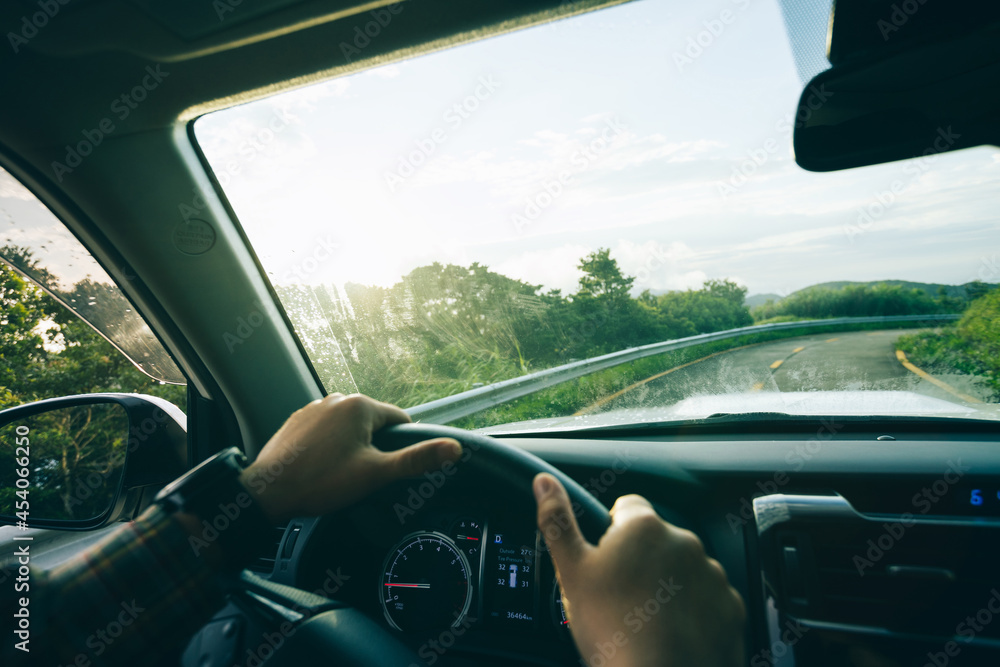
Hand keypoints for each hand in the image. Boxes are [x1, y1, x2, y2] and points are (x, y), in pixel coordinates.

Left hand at [240, 393, 461, 522]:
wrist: (268, 491)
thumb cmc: (321, 482)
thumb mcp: (375, 474)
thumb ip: (416, 460)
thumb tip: (455, 449)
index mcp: (360, 406)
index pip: (400, 421)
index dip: (401, 447)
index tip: (391, 468)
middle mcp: (337, 398)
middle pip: (373, 424)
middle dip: (374, 448)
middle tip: (362, 477)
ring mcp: (314, 407)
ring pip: (348, 427)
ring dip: (351, 447)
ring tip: (340, 475)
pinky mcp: (297, 420)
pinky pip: (325, 430)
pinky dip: (329, 446)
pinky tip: (322, 468)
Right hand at [534, 473, 744, 666]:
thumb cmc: (614, 630)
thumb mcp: (572, 572)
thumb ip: (557, 521)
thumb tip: (544, 482)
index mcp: (644, 527)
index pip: (626, 507)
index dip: (611, 533)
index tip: (606, 562)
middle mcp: (685, 542)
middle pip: (657, 540)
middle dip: (642, 561)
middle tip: (621, 597)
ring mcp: (712, 575)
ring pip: (684, 569)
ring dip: (670, 585)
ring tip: (648, 620)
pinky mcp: (731, 607)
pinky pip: (709, 600)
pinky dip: (695, 612)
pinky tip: (673, 633)